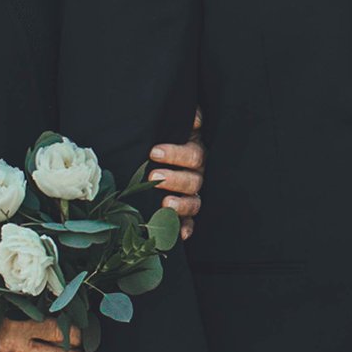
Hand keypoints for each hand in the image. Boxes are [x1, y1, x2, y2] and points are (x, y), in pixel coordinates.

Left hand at [148, 111, 205, 238]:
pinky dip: (186, 229)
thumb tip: (193, 117)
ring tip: (164, 204)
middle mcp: (197, 175)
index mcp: (195, 153)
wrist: (157, 155)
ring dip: (181, 204)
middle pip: (193, 179)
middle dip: (174, 178)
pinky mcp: (186, 213)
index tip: (154, 152)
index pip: (192, 154)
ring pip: (194, 202)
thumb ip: (184, 116)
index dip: (176, 154)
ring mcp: (193, 195)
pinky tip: (181, 235)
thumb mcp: (174, 124)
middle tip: (154, 176)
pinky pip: (190, 223)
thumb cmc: (165, 137)